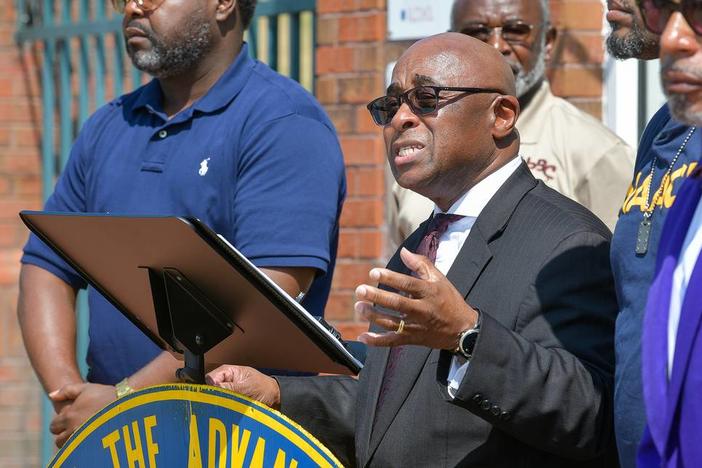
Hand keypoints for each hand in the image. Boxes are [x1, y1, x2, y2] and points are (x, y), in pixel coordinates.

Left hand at [49, 383, 115, 446]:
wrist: (127, 403)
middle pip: (59, 440)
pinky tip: (91, 437)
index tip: (71, 419)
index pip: (54, 426)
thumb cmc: (106, 394)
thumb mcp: (86, 388)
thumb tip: (51, 395)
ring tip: (84, 433)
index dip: (60, 423)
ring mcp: (83, 439)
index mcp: (69, 416)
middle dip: (65, 434)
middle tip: (76, 427)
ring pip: (69, 447)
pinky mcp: (93, 445)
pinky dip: (82, 445)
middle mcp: (73, 429)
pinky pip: (80, 450)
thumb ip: (67, 390)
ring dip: (72, 441)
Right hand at [206, 365, 280, 409]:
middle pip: (210, 390)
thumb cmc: (264, 387)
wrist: (275, 398)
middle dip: (213, 398)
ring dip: (219, 405)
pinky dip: (224, 411)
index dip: (209, 387)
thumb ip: (230, 387)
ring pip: (214, 400)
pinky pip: (221, 407)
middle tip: (219, 404)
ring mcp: (226, 393)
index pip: (210, 378)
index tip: (213, 396)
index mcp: (228, 372)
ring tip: (226, 409)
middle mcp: (224, 382)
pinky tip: (227, 415)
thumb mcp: (247, 386)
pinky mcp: (229, 403)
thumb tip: (214, 387)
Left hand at [355, 247, 477, 349]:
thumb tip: (403, 251)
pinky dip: (377, 342)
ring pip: (392, 323)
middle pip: (398, 304)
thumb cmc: (449, 299)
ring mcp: (417, 327)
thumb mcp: (440, 279)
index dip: (390, 278)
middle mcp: (423, 310)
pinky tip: (362, 337)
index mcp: (429, 292)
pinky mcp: (413, 340)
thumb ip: (421, 264)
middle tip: (360, 290)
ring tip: (359, 307)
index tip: (373, 272)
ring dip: (374, 316)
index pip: (407, 284)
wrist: (463, 329)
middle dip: (377, 297)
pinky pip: (393, 342)